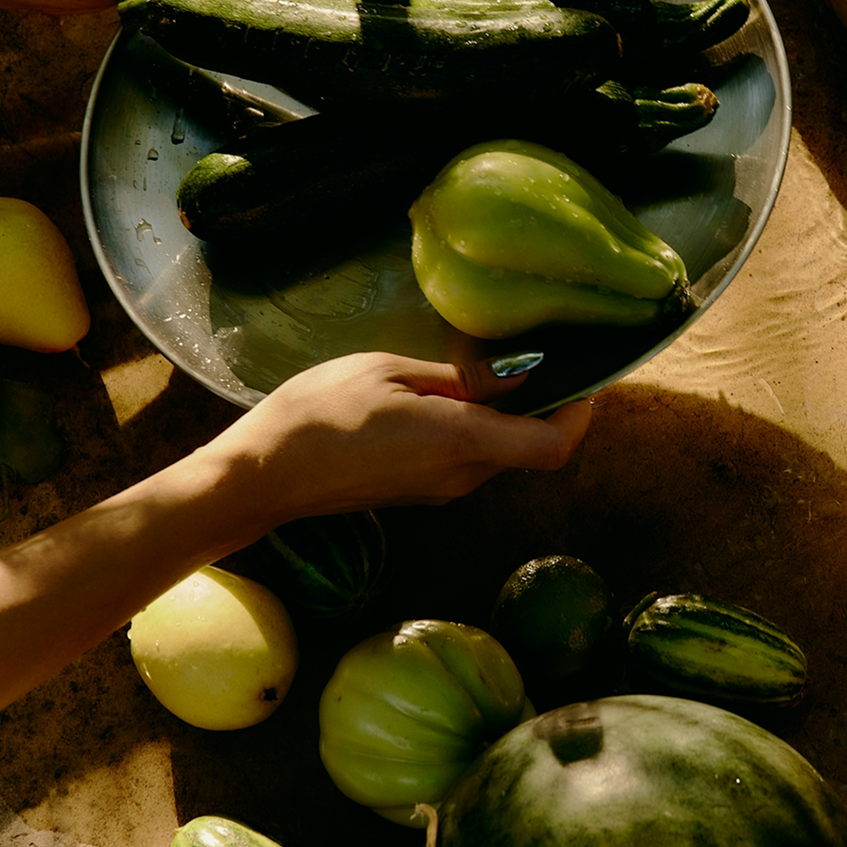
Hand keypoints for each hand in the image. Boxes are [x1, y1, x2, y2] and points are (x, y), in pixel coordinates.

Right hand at [0, 351, 590, 714]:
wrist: (262, 478)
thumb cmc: (316, 414)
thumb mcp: (384, 370)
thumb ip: (452, 376)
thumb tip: (507, 375)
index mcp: (462, 442)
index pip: (554, 444)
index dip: (582, 412)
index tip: (584, 373)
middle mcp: (462, 476)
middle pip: (533, 448)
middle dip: (549, 405)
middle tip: (544, 353)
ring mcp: (441, 490)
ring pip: (502, 454)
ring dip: (512, 416)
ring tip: (496, 365)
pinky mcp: (421, 493)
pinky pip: (471, 459)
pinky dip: (482, 428)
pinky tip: (456, 392)